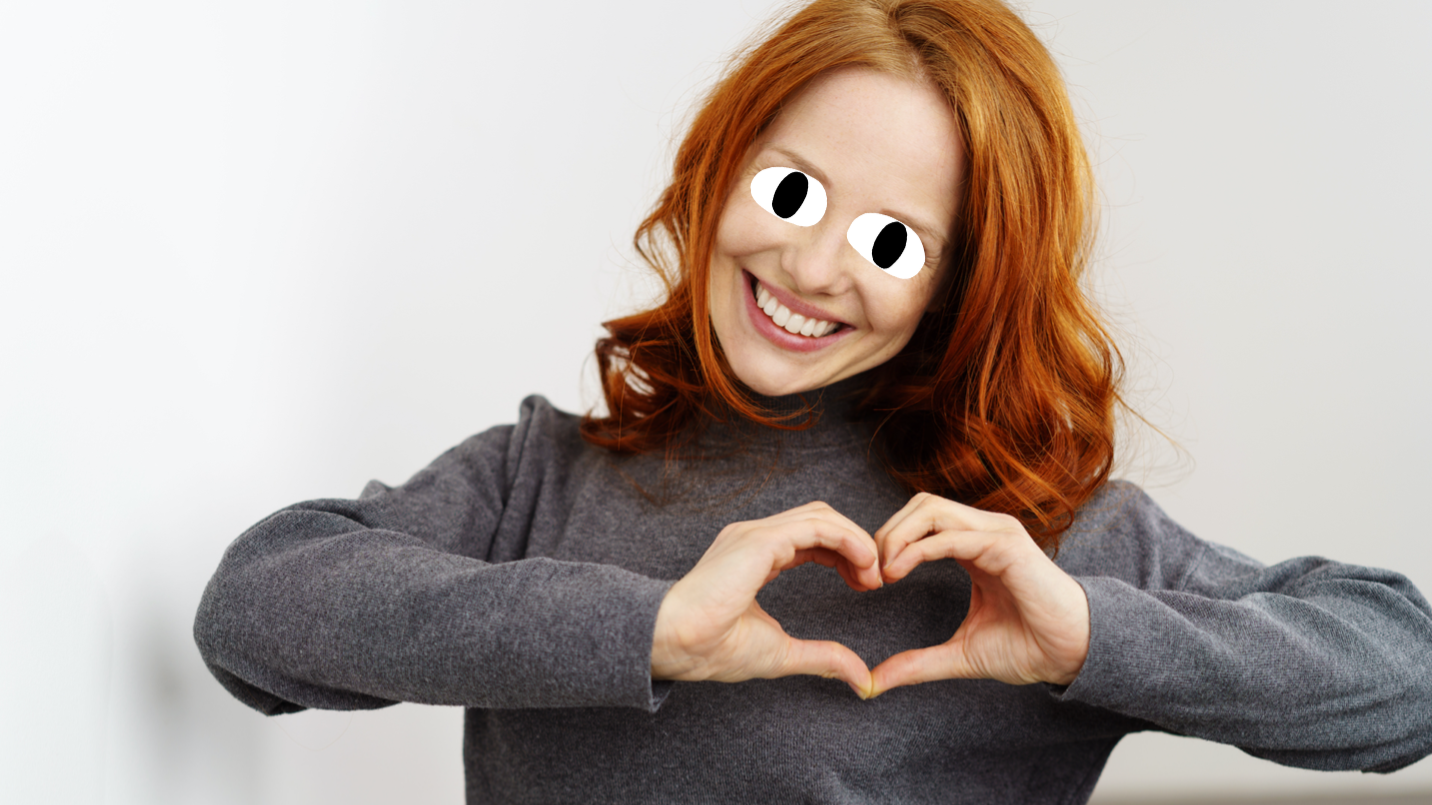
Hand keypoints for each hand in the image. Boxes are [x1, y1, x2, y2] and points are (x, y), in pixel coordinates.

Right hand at [651, 501, 881, 696]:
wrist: (677, 643)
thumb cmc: (712, 648)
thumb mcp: (782, 653)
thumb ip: (822, 658)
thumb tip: (860, 678)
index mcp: (754, 557)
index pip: (811, 538)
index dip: (844, 555)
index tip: (866, 585)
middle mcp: (754, 538)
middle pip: (820, 519)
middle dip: (855, 544)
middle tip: (875, 580)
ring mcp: (755, 534)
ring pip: (821, 516)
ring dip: (856, 540)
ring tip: (872, 574)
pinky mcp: (760, 541)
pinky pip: (816, 526)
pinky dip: (847, 539)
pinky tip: (863, 563)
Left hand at [869, 493, 1089, 695]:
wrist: (1072, 655)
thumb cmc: (1027, 647)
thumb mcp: (959, 654)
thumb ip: (917, 663)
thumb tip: (872, 682)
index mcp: (972, 545)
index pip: (919, 520)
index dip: (888, 542)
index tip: (870, 581)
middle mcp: (983, 531)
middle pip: (920, 504)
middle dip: (887, 532)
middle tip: (870, 573)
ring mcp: (996, 533)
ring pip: (931, 509)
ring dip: (897, 536)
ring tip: (883, 572)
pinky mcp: (1007, 546)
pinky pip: (952, 536)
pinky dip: (918, 549)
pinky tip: (899, 571)